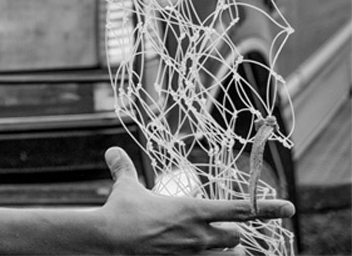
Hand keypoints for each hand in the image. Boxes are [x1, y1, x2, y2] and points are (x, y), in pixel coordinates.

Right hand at [95, 147, 292, 254]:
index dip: (268, 208)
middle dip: (232, 235)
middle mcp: (198, 233)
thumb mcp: (126, 189)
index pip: (240, 209)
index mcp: (192, 210)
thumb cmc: (119, 212)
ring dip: (224, 251)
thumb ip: (124, 169)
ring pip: (227, 255)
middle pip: (236, 238)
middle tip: (222, 231)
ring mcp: (190, 252)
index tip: (290, 208)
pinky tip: (199, 253)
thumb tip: (112, 151)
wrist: (106, 238)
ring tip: (215, 245)